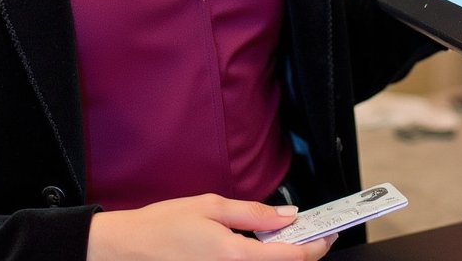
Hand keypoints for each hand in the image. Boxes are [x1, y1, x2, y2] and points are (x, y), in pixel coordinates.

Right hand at [87, 194, 336, 260]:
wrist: (130, 249)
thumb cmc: (166, 224)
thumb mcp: (212, 206)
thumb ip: (253, 213)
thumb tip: (287, 216)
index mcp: (234, 255)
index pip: (290, 257)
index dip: (316, 246)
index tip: (331, 234)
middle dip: (305, 253)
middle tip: (316, 234)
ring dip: (283, 257)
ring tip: (290, 238)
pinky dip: (262, 260)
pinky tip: (262, 247)